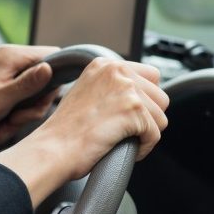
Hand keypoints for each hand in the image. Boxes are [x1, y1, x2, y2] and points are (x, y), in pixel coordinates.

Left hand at [0, 45, 59, 154]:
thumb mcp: (1, 98)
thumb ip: (29, 84)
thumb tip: (52, 68)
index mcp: (11, 56)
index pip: (52, 56)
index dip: (54, 80)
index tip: (42, 102)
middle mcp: (10, 59)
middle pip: (43, 79)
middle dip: (33, 106)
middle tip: (17, 121)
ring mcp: (4, 73)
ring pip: (30, 94)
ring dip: (22, 115)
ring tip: (5, 127)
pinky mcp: (0, 85)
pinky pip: (17, 99)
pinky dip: (12, 115)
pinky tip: (1, 128)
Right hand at [0, 58, 168, 206]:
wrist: (52, 149)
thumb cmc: (64, 132)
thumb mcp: (86, 95)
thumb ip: (111, 89)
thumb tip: (138, 97)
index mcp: (105, 64)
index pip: (150, 76)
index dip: (144, 102)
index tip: (129, 117)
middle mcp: (117, 70)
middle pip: (160, 97)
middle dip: (148, 119)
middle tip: (125, 132)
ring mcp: (126, 88)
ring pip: (160, 117)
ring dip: (145, 134)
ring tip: (122, 141)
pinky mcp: (133, 109)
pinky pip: (155, 134)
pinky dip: (143, 147)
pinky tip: (124, 149)